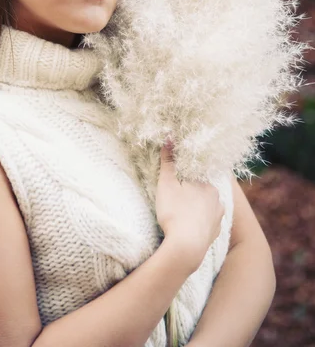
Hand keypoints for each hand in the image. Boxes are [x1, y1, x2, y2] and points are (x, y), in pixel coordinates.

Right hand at [155, 139, 223, 272]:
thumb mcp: (167, 184)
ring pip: (207, 207)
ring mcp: (218, 218)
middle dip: (191, 192)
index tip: (176, 183)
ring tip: (181, 212)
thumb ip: (169, 161)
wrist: (186, 248)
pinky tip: (189, 226)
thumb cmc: (174, 213)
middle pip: (203, 190)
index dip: (185, 178)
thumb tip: (170, 137)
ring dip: (196, 207)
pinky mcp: (215, 234)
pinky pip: (207, 223)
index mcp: (208, 185)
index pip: (196, 175)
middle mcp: (218, 200)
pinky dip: (199, 223)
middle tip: (176, 197)